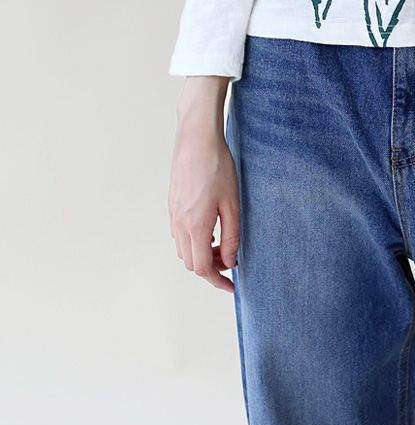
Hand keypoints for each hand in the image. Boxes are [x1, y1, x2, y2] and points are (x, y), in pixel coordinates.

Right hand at [168, 84, 239, 288]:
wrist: (196, 138)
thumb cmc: (217, 166)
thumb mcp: (232, 204)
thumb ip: (231, 237)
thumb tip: (230, 262)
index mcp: (196, 226)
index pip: (202, 268)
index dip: (217, 281)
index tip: (232, 285)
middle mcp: (179, 224)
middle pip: (191, 262)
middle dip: (211, 267)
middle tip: (231, 259)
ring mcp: (173, 214)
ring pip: (183, 250)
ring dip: (201, 254)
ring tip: (222, 243)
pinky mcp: (172, 205)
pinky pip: (179, 234)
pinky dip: (193, 241)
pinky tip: (210, 228)